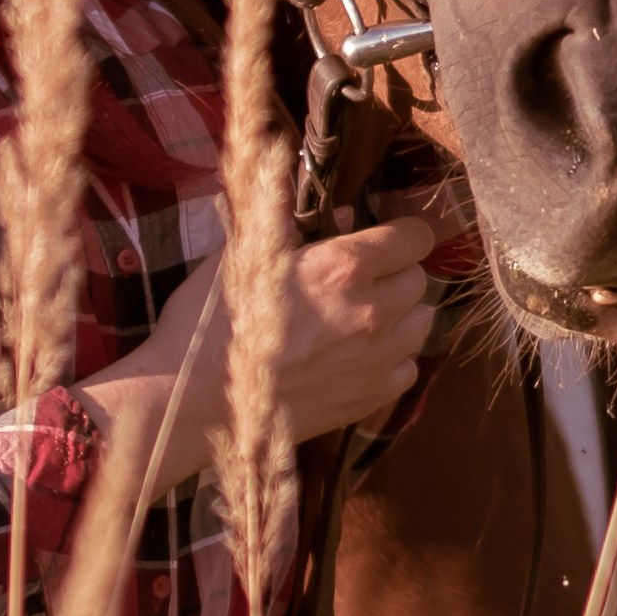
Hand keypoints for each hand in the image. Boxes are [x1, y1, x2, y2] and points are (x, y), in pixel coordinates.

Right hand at [75, 218, 436, 492]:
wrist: (194, 402)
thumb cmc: (209, 322)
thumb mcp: (244, 255)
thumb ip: (297, 224)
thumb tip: (343, 213)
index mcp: (343, 266)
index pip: (415, 238)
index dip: (403, 232)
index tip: (389, 236)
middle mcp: (371, 312)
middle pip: (420, 279)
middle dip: (397, 272)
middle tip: (365, 279)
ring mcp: (375, 361)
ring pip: (422, 324)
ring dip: (402, 315)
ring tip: (366, 317)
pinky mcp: (368, 400)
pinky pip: (407, 370)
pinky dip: (393, 360)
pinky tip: (360, 357)